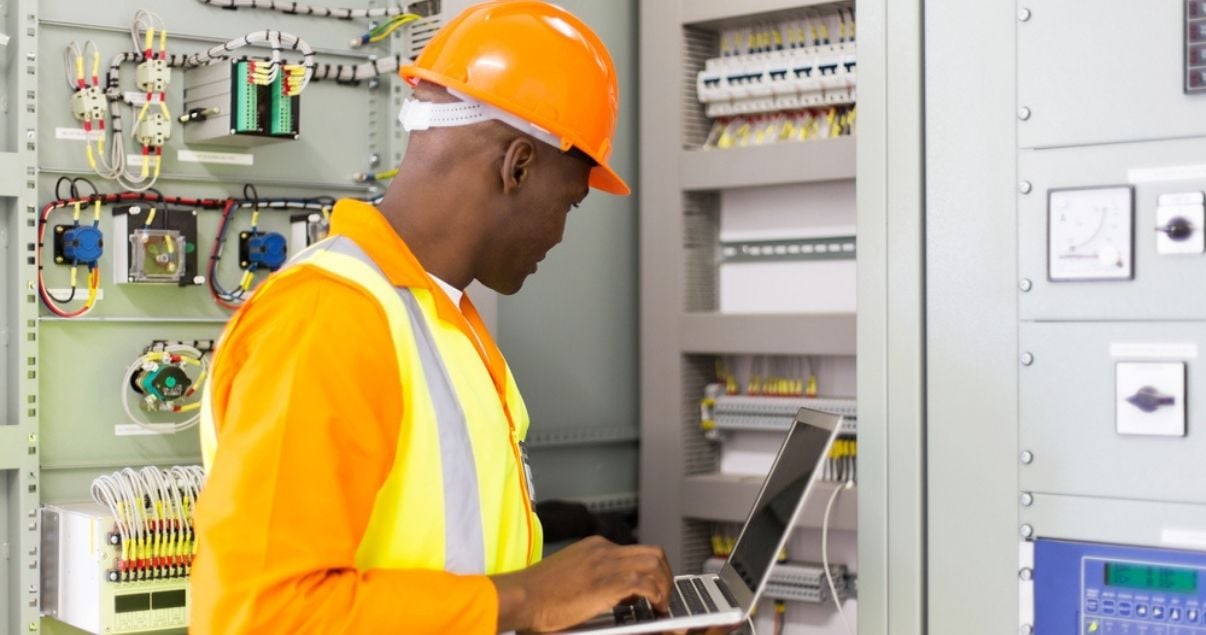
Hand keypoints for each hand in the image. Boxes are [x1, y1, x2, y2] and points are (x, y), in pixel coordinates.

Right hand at [490, 535, 673, 631]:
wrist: (523, 596)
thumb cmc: (536, 593)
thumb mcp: (569, 577)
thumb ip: (592, 579)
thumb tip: (613, 595)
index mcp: (594, 547)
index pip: (633, 552)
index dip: (647, 571)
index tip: (649, 589)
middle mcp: (604, 550)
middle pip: (652, 552)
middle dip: (665, 575)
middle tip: (664, 595)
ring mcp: (607, 564)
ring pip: (655, 564)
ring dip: (665, 585)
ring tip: (662, 605)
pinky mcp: (609, 583)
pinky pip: (647, 584)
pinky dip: (657, 597)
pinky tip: (656, 609)